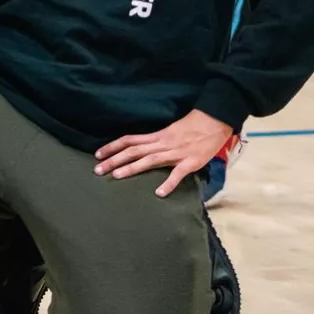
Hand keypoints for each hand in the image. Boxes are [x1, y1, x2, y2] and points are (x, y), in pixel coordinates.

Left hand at [95, 109, 232, 197]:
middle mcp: (163, 144)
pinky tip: (160, 193)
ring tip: (117, 176)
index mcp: (158, 136)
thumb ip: (158, 140)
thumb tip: (142, 150)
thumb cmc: (195, 125)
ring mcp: (176, 153)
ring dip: (132, 168)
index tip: (97, 154)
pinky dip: (169, 183)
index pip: (130, 140)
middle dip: (114, 160)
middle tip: (97, 170)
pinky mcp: (191, 162)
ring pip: (150, 160)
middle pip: (134, 151)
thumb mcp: (172, 130)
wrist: (216, 120)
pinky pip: (178, 174)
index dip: (113, 147)